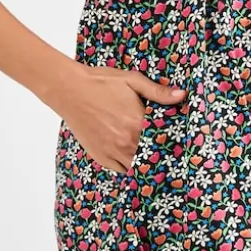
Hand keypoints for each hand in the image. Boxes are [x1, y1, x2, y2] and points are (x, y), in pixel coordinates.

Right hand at [56, 63, 186, 173]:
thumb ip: (158, 91)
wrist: (69, 89)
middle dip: (160, 157)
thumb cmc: (100, 83)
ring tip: (152, 161)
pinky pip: (120, 170)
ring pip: (136, 167)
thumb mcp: (132, 81)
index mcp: (137, 123)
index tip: (179, 145)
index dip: (172, 144)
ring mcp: (112, 152)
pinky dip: (128, 166)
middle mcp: (126, 142)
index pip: (164, 141)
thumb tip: (181, 95)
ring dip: (144, 164)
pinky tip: (132, 158)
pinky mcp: (100, 156)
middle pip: (152, 159)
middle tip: (169, 156)